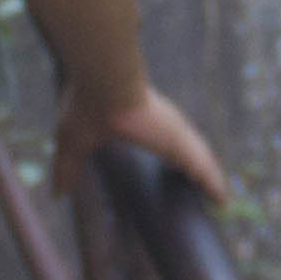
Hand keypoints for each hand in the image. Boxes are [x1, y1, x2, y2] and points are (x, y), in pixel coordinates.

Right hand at [56, 84, 227, 214]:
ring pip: (200, 160)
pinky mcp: (182, 142)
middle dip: (197, 170)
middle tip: (208, 190)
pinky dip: (212, 184)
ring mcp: (175, 132)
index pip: (161, 143)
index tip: (176, 172)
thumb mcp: (72, 143)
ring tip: (219, 196)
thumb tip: (58, 194)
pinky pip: (203, 168)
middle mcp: (162, 125)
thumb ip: (67, 168)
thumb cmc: (85, 104)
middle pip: (187, 153)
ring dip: (209, 179)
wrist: (104, 80)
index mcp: (138, 122)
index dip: (171, 157)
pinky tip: (222, 199)